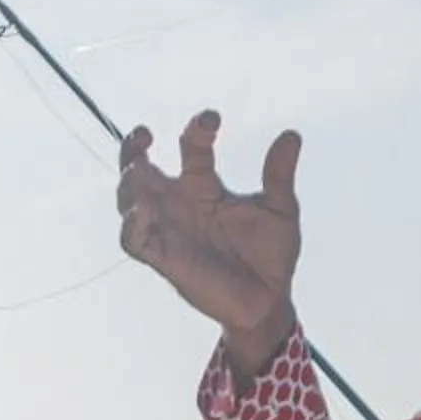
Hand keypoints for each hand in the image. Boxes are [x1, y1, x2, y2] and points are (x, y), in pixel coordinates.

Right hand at [116, 111, 302, 371]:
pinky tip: (141, 213)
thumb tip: (292, 135)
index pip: (191, 147)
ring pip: (128, 199)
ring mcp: (168, 230)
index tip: (212, 118)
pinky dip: (131, 225)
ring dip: (128, 183)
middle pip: (139, 166)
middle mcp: (179, 203)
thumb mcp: (280, 210)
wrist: (270, 300)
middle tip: (145, 133)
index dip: (197, 129)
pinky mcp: (163, 258)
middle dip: (133, 147)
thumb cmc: (271, 254)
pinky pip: (133, 240)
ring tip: (140, 170)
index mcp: (204, 186)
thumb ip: (279, 175)